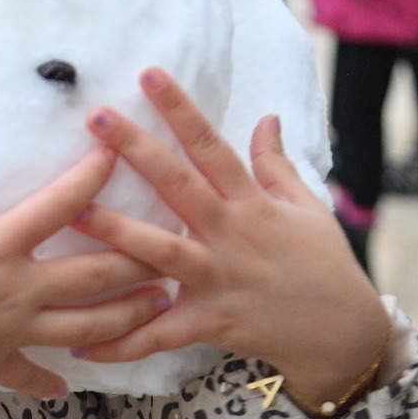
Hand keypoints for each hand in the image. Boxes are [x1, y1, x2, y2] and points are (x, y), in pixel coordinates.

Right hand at [0, 118, 168, 418]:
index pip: (55, 208)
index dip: (89, 179)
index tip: (117, 156)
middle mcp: (17, 290)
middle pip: (92, 274)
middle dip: (137, 259)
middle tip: (175, 244)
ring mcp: (14, 330)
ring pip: (85, 326)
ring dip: (127, 315)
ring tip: (161, 302)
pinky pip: (33, 374)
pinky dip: (52, 380)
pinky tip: (71, 383)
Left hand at [72, 69, 390, 410]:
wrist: (343, 336)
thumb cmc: (322, 266)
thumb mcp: (306, 209)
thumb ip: (276, 165)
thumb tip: (266, 117)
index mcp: (251, 203)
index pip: (210, 145)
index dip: (180, 108)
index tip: (149, 74)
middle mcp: (231, 235)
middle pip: (178, 185)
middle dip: (137, 149)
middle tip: (96, 116)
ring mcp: (219, 279)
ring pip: (162, 251)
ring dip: (118, 232)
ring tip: (75, 211)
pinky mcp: (210, 323)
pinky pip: (159, 334)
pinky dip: (123, 341)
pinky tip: (82, 343)